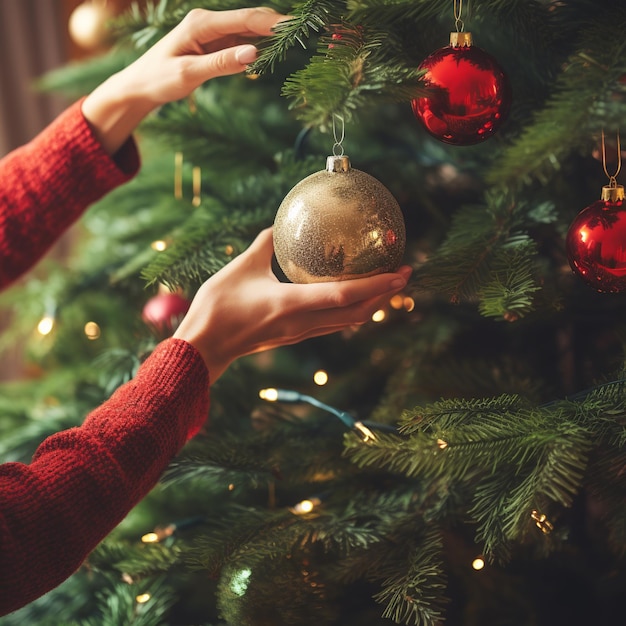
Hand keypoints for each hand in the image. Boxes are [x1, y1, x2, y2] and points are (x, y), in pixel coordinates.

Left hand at [82, 7, 288, 154]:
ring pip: (249, 31)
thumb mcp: (189, 74)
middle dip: (278, 25)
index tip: (298, 26)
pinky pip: (241, 43)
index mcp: (201, 24)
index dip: (274, 22)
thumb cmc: (159, 80)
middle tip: (307, 31)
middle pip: (251, 20)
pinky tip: (274, 53)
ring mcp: (212, 33)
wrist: (139, 86)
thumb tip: (253, 53)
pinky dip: (259, 47)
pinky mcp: (214, 45)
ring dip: (272, 36)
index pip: (246, 19)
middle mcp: (209, 23)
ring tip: (298, 41)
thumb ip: (221, 63)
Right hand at [174, 228, 412, 380]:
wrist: (205, 346)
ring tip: (386, 285)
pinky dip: (351, 311)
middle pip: (357, 313)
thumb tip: (278, 227)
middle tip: (404, 273)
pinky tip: (352, 297)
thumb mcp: (242, 268)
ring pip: (347, 322)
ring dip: (371, 305)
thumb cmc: (218, 306)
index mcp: (293, 303)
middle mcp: (303, 322)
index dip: (377, 285)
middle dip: (385, 296)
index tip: (401, 272)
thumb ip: (264, 245)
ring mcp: (301, 333)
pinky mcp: (295, 336)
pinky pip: (332, 324)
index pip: (346, 295)